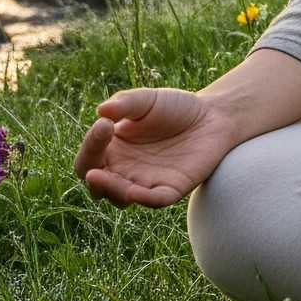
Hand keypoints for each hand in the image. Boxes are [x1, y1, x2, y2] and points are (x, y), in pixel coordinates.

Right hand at [75, 87, 239, 207]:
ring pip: (120, 198)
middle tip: (95, 170)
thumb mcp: (147, 100)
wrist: (213, 115)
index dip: (90, 146)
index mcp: (113, 150)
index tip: (105, 124)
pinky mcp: (172, 189)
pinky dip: (143, 199)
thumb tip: (101, 111)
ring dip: (113, 190)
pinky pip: (154, 201)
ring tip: (107, 178)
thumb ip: (125, 103)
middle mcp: (125, 171)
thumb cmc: (175, 107)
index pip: (88, 159)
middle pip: (97, 186)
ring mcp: (147, 182)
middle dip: (94, 178)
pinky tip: (134, 191)